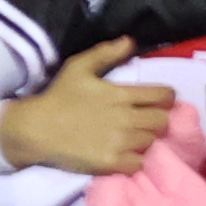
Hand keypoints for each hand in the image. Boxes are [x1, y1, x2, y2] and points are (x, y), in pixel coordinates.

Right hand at [0, 41, 180, 178]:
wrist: (38, 128)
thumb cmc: (59, 96)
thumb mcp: (79, 66)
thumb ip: (106, 53)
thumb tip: (130, 41)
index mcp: (120, 94)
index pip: (163, 96)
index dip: (167, 97)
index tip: (161, 100)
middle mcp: (125, 119)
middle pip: (162, 122)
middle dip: (157, 119)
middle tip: (144, 119)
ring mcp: (119, 143)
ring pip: (151, 142)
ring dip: (144, 139)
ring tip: (131, 136)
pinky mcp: (112, 163)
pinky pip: (138, 164)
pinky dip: (134, 160)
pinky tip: (122, 153)